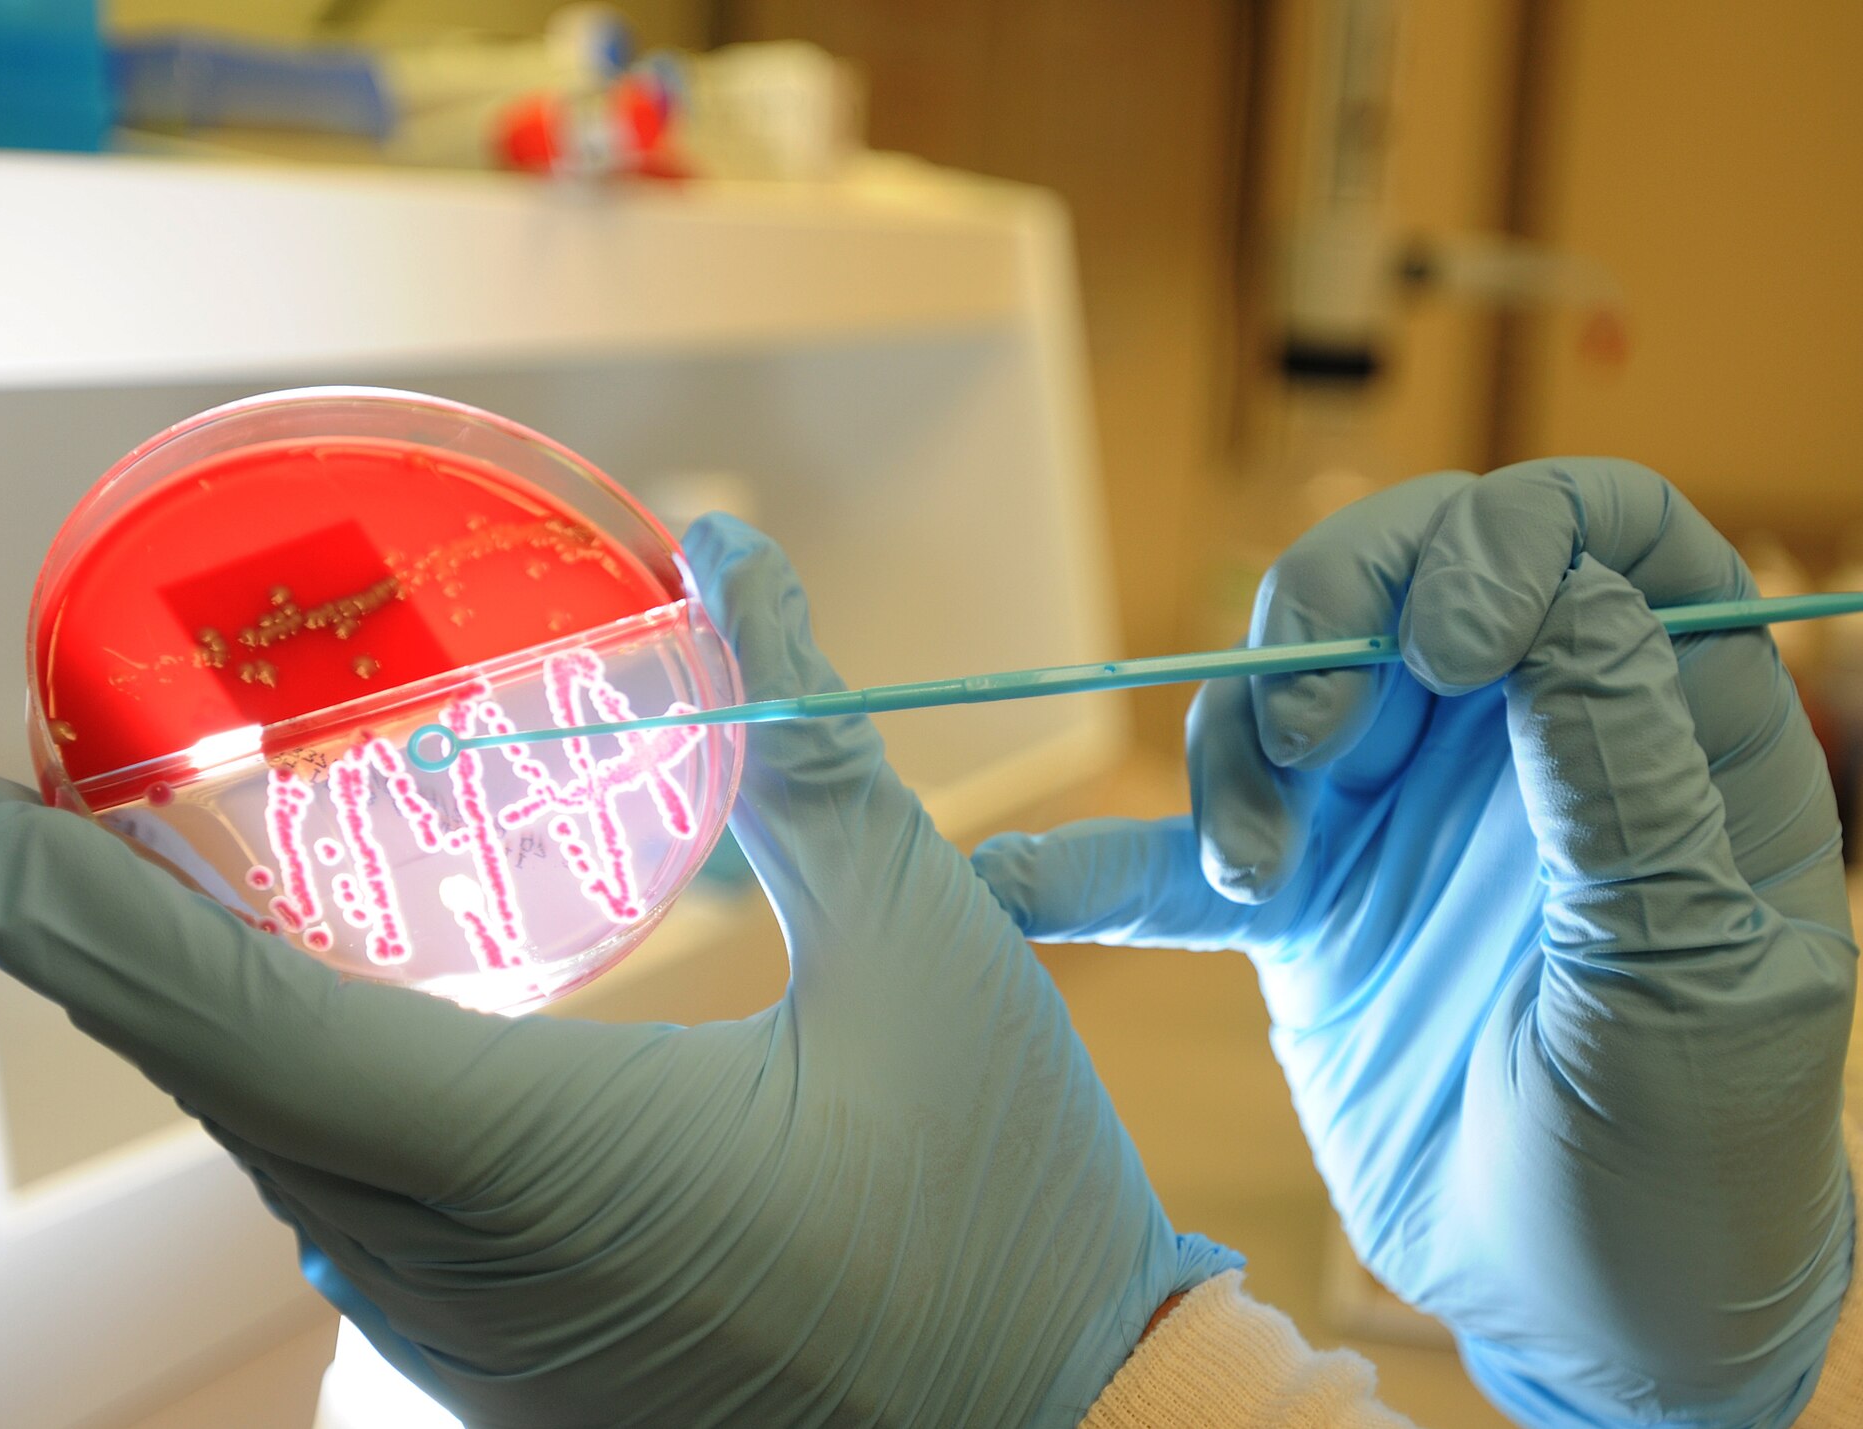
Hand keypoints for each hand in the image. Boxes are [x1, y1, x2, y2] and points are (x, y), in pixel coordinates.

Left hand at [0, 516, 1234, 1428]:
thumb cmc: (1004, 1206)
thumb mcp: (922, 949)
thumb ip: (803, 748)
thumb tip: (739, 558)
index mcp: (529, 1152)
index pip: (221, 1011)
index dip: (44, 902)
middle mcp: (449, 1265)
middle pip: (216, 1076)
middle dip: (105, 932)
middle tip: (48, 794)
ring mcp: (467, 1344)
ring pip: (279, 1151)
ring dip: (208, 1014)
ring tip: (167, 882)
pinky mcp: (506, 1375)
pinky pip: (355, 1215)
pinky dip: (304, 1095)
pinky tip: (332, 1025)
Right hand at [974, 461, 1856, 1427]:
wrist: (1579, 1318)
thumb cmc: (1689, 1165)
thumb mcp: (1691, 975)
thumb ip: (1625, 775)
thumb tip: (1558, 596)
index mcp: (1668, 728)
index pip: (1599, 536)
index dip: (1515, 537)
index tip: (1453, 649)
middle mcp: (1525, 744)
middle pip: (1410, 576)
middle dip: (1332, 626)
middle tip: (1310, 749)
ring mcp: (1401, 819)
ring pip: (1283, 693)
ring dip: (1238, 762)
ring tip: (1260, 880)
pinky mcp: (1303, 905)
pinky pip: (1178, 855)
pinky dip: (1094, 865)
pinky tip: (1018, 884)